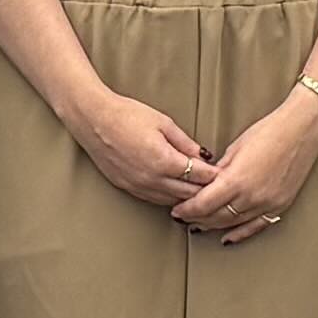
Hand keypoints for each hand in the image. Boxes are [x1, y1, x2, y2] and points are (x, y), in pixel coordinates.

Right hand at [74, 87, 215, 217]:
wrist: (94, 119)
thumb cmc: (126, 115)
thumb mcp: (163, 123)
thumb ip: (185, 143)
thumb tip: (202, 156)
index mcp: (163, 160)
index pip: (198, 175)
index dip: (213, 175)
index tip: (222, 173)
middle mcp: (152, 178)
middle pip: (188, 193)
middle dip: (204, 190)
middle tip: (217, 186)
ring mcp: (138, 186)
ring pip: (172, 201)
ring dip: (187, 197)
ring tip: (199, 191)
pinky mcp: (127, 187)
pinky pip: (155, 199)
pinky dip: (169, 198)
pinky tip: (176, 192)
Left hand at [175, 87, 317, 241]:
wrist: (302, 129)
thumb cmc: (270, 131)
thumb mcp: (236, 148)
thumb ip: (220, 171)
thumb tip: (207, 184)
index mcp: (237, 180)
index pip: (203, 204)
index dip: (187, 209)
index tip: (178, 210)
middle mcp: (252, 196)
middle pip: (216, 216)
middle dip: (196, 218)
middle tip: (184, 217)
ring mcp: (267, 203)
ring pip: (233, 223)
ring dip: (214, 226)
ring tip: (200, 225)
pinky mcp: (280, 205)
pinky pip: (256, 226)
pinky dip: (239, 233)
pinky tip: (227, 238)